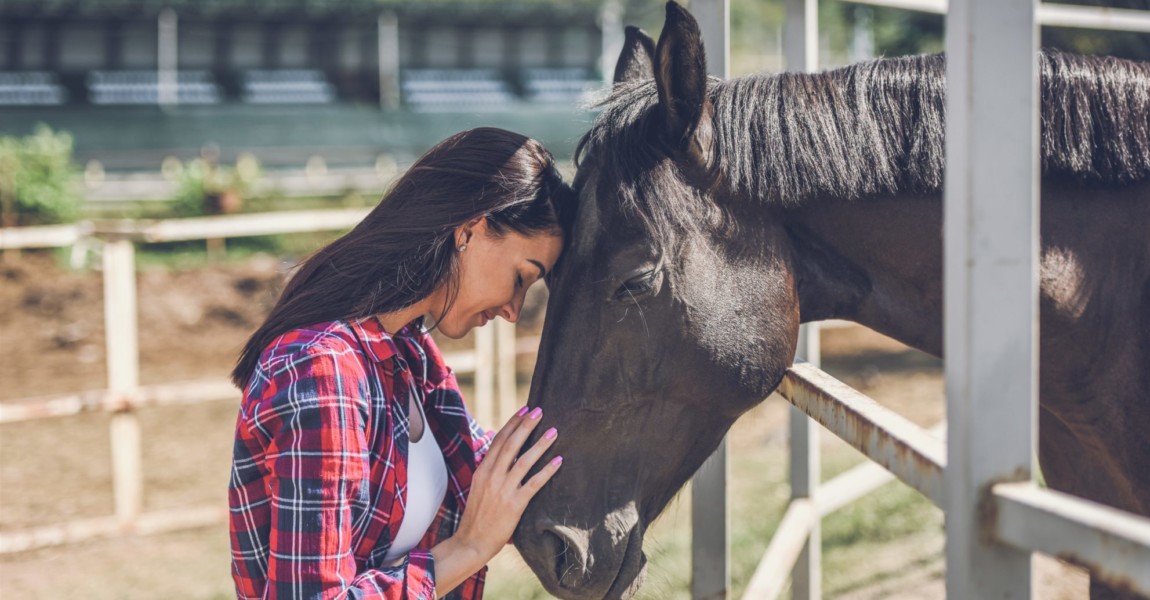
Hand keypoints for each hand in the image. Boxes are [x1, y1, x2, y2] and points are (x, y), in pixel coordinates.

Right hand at [453, 406, 561, 561]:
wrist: (471, 541)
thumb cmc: (477, 515)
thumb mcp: (478, 487)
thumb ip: (489, 470)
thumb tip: (501, 454)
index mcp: (482, 470)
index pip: (498, 440)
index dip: (513, 423)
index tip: (525, 409)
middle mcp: (491, 476)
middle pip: (511, 444)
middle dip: (526, 425)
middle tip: (540, 411)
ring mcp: (503, 490)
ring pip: (524, 460)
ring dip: (540, 444)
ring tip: (554, 431)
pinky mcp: (514, 504)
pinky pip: (534, 483)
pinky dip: (547, 470)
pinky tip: (559, 460)